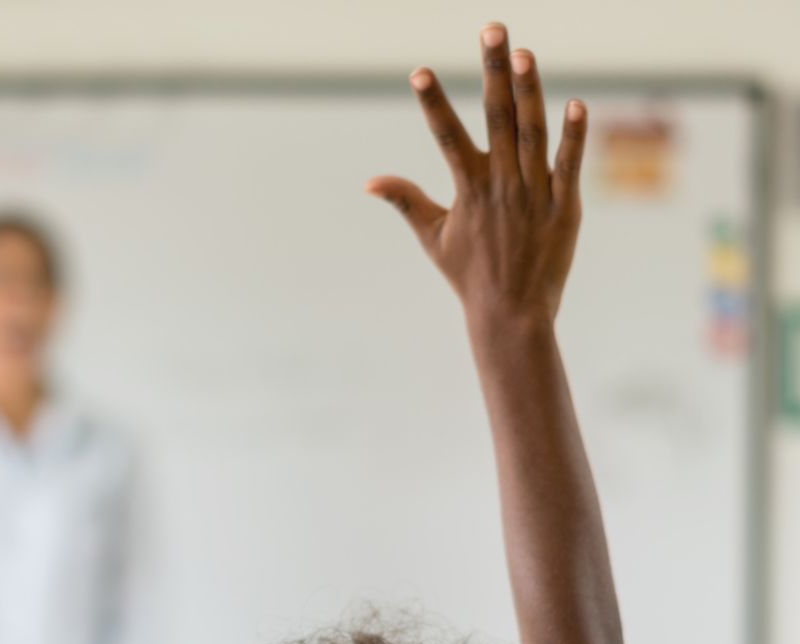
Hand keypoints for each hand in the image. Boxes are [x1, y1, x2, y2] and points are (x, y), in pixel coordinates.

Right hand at [367, 23, 586, 330]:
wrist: (511, 313)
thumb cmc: (469, 276)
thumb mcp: (433, 237)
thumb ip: (405, 201)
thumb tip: (369, 182)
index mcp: (469, 190)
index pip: (447, 137)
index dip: (433, 104)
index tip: (419, 71)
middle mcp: (501, 186)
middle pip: (496, 118)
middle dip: (493, 71)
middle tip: (493, 28)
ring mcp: (535, 194)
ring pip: (533, 133)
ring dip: (529, 92)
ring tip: (524, 52)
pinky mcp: (566, 207)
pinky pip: (570, 165)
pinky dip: (572, 137)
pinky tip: (576, 104)